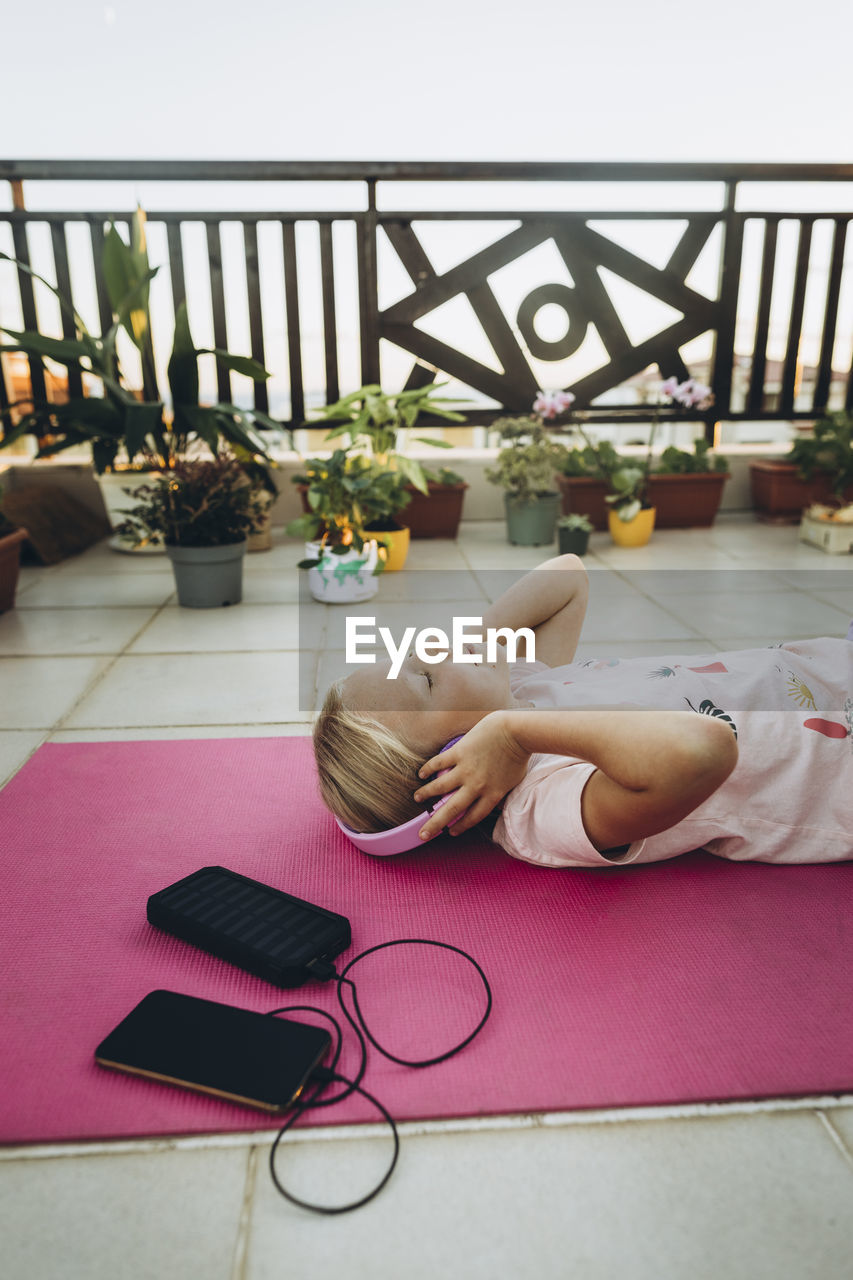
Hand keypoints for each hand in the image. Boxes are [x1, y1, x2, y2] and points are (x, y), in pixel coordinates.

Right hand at [413, 710, 530, 839]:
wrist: (516, 732)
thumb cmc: (519, 756)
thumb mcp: (514, 782)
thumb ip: (502, 794)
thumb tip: (496, 804)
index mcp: (491, 795)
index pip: (473, 817)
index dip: (460, 826)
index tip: (450, 832)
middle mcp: (476, 786)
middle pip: (452, 809)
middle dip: (435, 823)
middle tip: (423, 833)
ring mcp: (466, 769)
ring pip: (440, 787)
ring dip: (427, 793)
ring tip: (417, 798)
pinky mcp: (459, 752)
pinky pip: (439, 763)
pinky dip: (428, 769)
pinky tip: (421, 774)